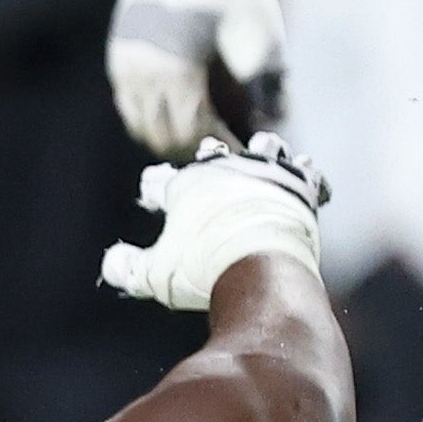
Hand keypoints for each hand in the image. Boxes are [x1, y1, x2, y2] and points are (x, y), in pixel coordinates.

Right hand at [101, 134, 328, 311]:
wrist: (260, 268)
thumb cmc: (203, 269)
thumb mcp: (153, 275)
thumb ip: (127, 267)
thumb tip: (110, 262)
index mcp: (186, 187)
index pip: (161, 180)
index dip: (154, 186)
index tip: (152, 190)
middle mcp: (225, 171)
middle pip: (213, 155)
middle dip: (208, 156)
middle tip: (207, 153)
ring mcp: (266, 174)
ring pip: (265, 149)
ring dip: (263, 150)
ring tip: (263, 146)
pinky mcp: (301, 187)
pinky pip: (310, 174)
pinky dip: (310, 178)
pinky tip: (312, 182)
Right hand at [109, 0, 286, 155]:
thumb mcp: (260, 39)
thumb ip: (267, 86)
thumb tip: (271, 123)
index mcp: (179, 73)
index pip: (195, 132)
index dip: (219, 145)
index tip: (241, 150)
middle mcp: (144, 74)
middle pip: (162, 136)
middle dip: (193, 147)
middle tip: (223, 148)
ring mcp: (126, 64)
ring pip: (140, 124)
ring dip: (168, 135)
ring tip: (200, 134)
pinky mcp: (120, 54)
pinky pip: (130, 103)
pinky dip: (151, 115)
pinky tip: (178, 109)